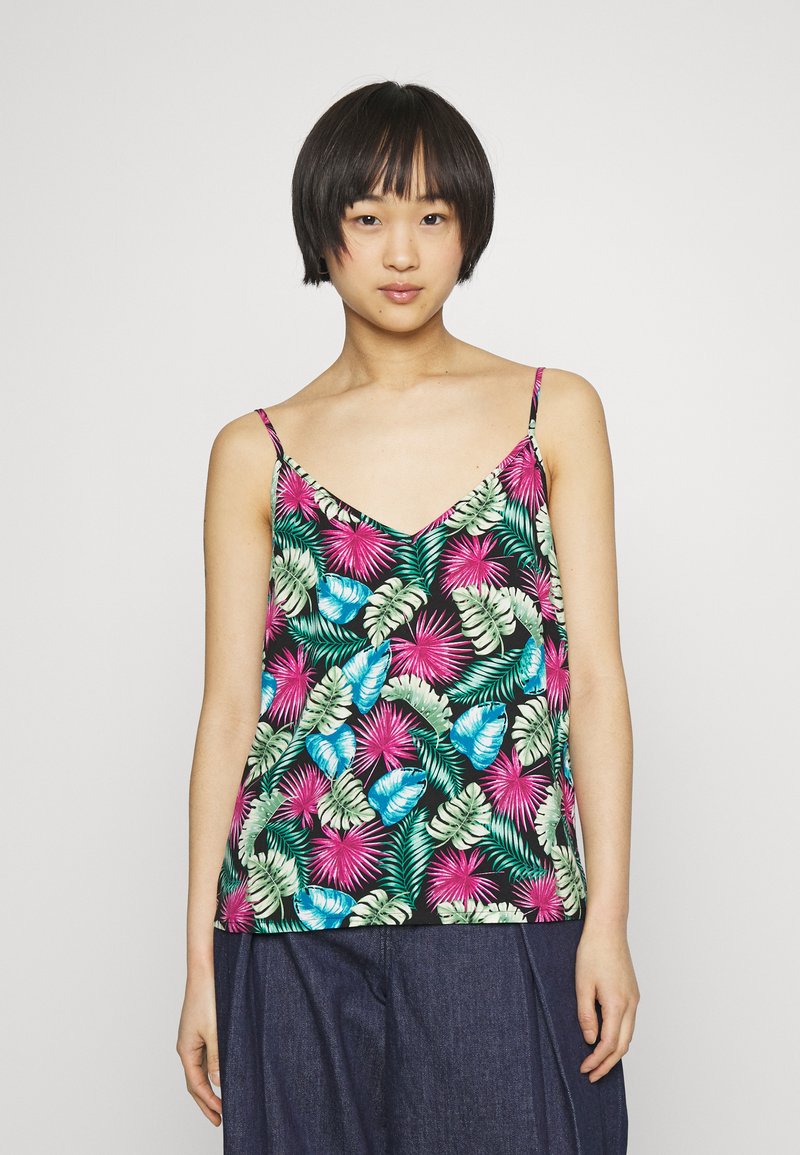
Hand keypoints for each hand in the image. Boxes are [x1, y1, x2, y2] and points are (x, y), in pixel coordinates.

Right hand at [176, 974, 222, 1124]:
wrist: (205, 971)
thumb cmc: (208, 998)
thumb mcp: (215, 1031)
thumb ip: (217, 1058)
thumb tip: (217, 1082)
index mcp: (186, 1050)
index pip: (196, 1085)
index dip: (208, 1102)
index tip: (221, 1116)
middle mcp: (186, 1046)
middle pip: (194, 1082)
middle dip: (205, 1102)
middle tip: (217, 1120)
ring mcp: (191, 1038)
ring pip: (197, 1071)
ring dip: (207, 1088)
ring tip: (219, 1102)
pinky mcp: (198, 1030)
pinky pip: (202, 1057)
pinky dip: (210, 1071)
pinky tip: (219, 1074)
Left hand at [574, 923, 639, 1081]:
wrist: (608, 929)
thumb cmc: (592, 952)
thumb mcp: (582, 984)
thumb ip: (586, 1014)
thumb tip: (590, 1040)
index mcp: (617, 1004)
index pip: (609, 1044)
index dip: (596, 1060)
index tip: (584, 1069)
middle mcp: (630, 1004)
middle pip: (623, 1045)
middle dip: (607, 1064)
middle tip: (592, 1075)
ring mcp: (634, 998)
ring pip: (628, 1035)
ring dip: (614, 1051)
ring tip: (598, 1062)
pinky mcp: (632, 992)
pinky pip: (629, 1022)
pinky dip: (619, 1036)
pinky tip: (607, 1038)